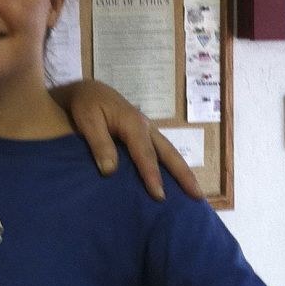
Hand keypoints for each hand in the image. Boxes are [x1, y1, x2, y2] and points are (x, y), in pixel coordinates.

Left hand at [53, 80, 200, 199]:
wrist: (89, 89)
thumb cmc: (87, 104)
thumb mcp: (87, 120)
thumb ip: (99, 143)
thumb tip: (110, 170)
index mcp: (134, 123)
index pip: (145, 154)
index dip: (152, 175)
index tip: (159, 196)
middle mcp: (146, 127)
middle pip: (169, 153)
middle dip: (184, 174)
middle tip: (197, 195)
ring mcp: (147, 131)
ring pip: (169, 152)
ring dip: (182, 171)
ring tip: (195, 192)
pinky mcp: (144, 135)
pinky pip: (161, 152)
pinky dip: (171, 166)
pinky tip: (174, 181)